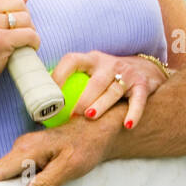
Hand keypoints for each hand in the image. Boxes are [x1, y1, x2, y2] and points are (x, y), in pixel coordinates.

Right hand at [0, 114, 117, 185]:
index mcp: (27, 149)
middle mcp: (22, 147)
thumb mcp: (68, 167)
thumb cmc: (86, 144)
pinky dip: (18, 184)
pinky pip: (19, 171)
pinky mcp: (33, 153)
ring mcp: (26, 149)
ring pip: (9, 173)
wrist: (99, 129)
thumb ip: (46, 183)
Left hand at [52, 50, 166, 128]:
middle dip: (84, 97)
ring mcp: (127, 74)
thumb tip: (40, 108)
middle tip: (72, 114)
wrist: (145, 70)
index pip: (72, 61)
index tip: (50, 93)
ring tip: (90, 116)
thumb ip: (72, 84)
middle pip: (96, 80)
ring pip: (114, 90)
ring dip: (102, 104)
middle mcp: (109, 64)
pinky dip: (134, 112)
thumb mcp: (91, 73)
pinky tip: (127, 125)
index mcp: (91, 60)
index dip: (60, 74)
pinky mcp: (142, 85)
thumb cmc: (107, 79)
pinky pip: (138, 100)